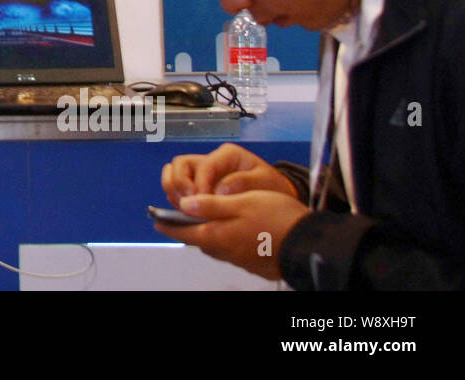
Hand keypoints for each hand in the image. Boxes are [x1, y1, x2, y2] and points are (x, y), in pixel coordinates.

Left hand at [154, 190, 309, 279]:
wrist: (308, 244)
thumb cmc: (275, 218)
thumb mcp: (240, 202)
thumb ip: (210, 204)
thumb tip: (184, 204)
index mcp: (215, 235)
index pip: (182, 232)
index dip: (167, 224)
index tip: (156, 220)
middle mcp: (223, 251)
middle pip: (198, 239)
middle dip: (188, 228)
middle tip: (181, 217)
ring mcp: (238, 259)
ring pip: (215, 245)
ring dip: (207, 233)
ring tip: (205, 221)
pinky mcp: (253, 263)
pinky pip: (231, 250)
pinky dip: (225, 239)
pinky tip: (232, 231)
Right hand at [161, 143, 297, 203]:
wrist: (276, 197)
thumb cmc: (272, 187)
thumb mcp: (265, 183)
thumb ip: (244, 183)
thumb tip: (220, 190)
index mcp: (227, 155)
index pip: (204, 165)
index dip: (201, 183)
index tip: (204, 200)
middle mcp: (210, 161)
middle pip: (180, 164)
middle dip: (179, 184)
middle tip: (188, 202)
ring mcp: (201, 174)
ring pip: (173, 174)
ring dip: (173, 191)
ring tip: (183, 208)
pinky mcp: (197, 187)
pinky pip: (177, 190)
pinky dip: (176, 199)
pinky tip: (185, 212)